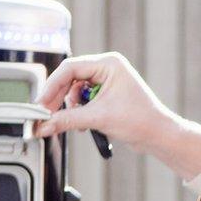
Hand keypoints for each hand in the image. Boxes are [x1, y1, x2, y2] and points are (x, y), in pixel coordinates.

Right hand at [31, 51, 173, 144]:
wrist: (159, 136)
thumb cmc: (140, 121)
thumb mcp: (98, 119)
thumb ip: (67, 120)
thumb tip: (43, 125)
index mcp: (109, 64)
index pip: (70, 68)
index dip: (52, 86)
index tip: (41, 102)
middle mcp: (108, 68)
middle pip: (70, 78)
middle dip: (58, 97)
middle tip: (46, 114)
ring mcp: (107, 80)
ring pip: (75, 90)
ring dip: (69, 107)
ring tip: (71, 122)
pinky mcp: (107, 94)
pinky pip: (83, 98)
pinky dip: (78, 111)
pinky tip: (81, 124)